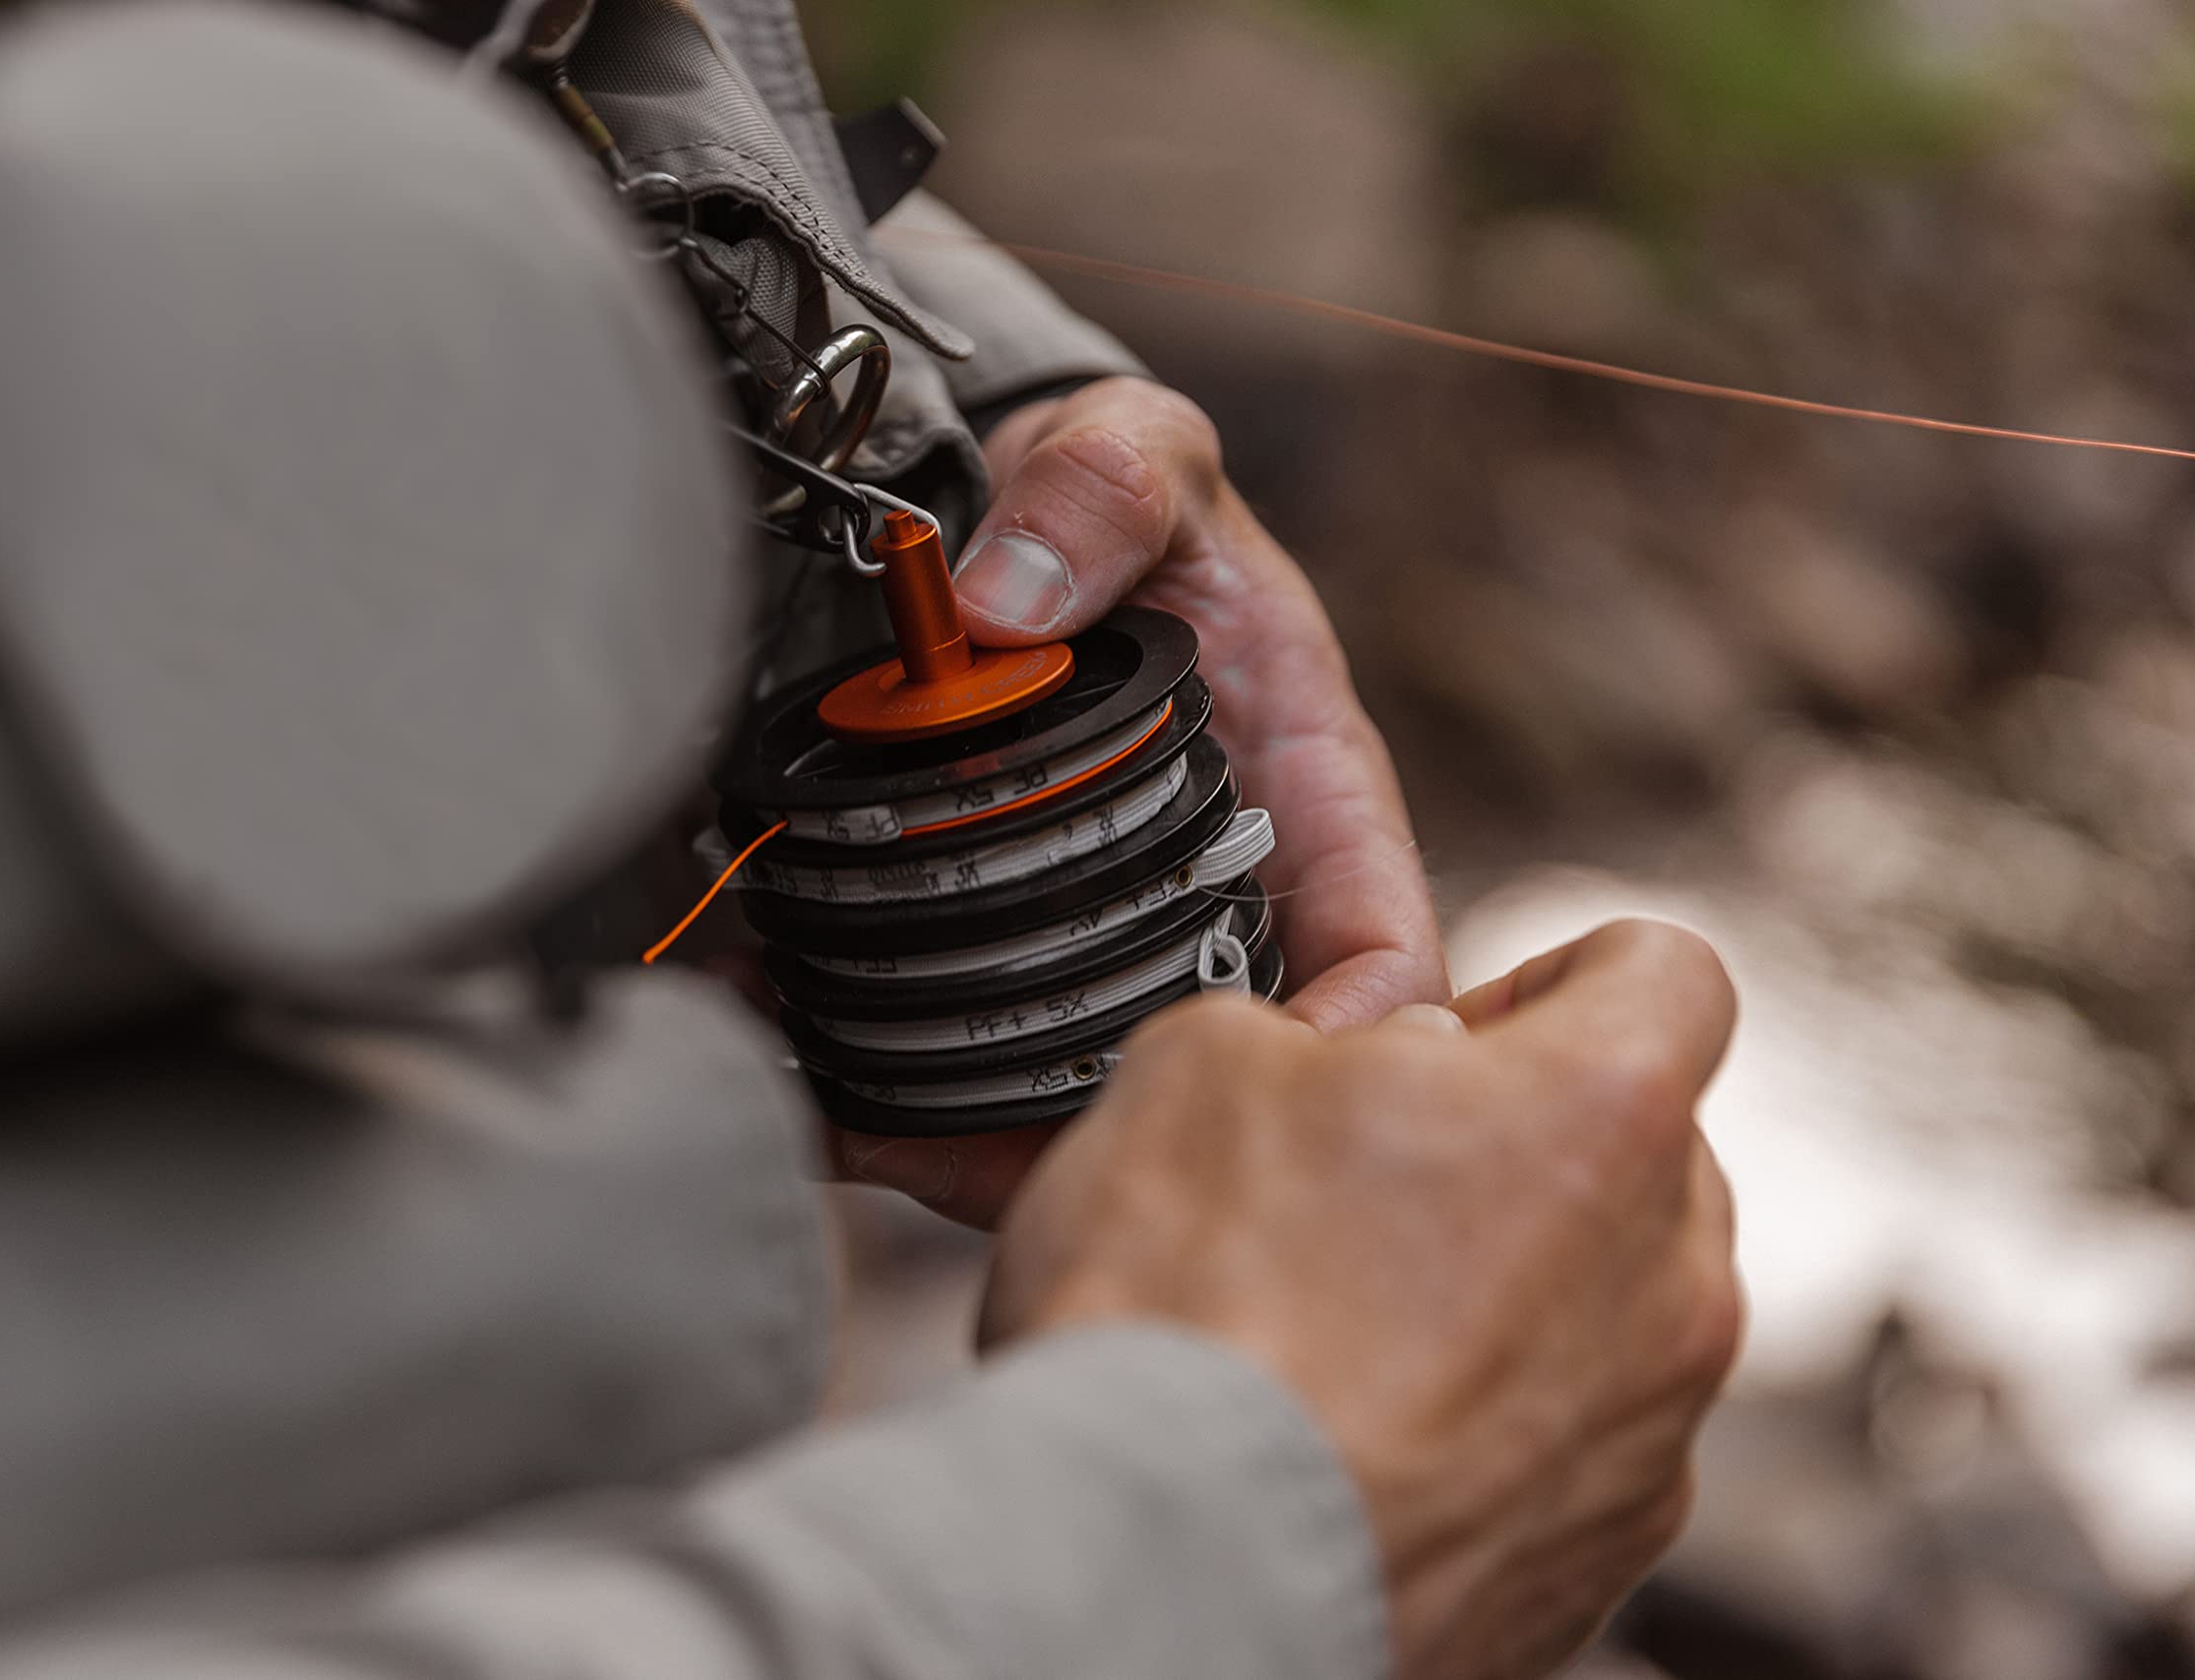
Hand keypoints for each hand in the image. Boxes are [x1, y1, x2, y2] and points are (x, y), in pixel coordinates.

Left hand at [835, 378, 1446, 1224]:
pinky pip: (977, 1062)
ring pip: (1092, 1099)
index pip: (1386, 960)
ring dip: (982, 1142)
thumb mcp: (1136, 451)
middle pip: (1230, 1083)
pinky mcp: (1023, 956)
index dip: (1353, 1055)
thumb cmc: (1111, 495)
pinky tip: (808, 1088)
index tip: (1264, 1103)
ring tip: (858, 1119)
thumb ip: (1100, 492)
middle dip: (1119, 1135)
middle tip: (982, 1149)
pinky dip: (895, 1101)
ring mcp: (1127, 940)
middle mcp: (1233, 898)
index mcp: (1316, 800)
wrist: (997, 511)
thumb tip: (1012, 605)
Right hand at [983, 920, 1743, 1679]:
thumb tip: (1345, 1062)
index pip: (1665, 971)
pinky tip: (1344, 1437)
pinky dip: (1472, 1428)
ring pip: (1601, 1308)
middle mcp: (1671, 1281)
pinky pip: (1560, 1448)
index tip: (1451, 1038)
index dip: (1547, 982)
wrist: (1166, 1588)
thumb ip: (1318, 1027)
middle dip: (1509, 1148)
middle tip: (1356, 1179)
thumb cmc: (1191, 1329)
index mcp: (1604, 1115)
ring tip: (1330, 1326)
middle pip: (1635, 1154)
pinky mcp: (1596, 1565)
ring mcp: (1646, 1441)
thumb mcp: (1200, 1064)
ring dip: (1493, 1293)